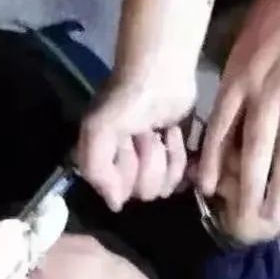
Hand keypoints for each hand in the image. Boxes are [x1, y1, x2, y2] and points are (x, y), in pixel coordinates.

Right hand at [77, 74, 195, 210]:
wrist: (162, 73)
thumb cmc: (127, 100)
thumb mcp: (99, 130)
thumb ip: (97, 169)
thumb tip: (115, 204)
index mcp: (103, 163)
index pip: (117, 193)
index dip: (125, 172)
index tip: (126, 146)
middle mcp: (126, 167)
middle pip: (144, 192)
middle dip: (149, 162)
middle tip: (146, 134)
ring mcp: (153, 163)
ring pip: (165, 186)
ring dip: (166, 156)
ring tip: (161, 131)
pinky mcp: (176, 155)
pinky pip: (182, 176)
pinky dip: (180, 155)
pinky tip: (173, 134)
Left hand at [197, 0, 279, 237]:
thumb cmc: (273, 14)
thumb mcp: (238, 44)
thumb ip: (232, 79)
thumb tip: (224, 109)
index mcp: (240, 81)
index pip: (222, 128)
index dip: (214, 160)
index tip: (207, 188)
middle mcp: (267, 95)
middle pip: (257, 148)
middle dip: (251, 186)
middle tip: (246, 218)